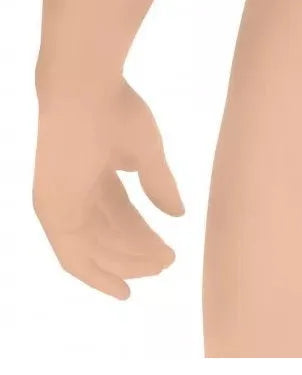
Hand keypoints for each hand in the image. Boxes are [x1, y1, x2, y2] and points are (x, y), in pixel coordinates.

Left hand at [33, 78, 182, 298]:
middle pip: (109, 233)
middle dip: (139, 250)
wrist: (83, 89)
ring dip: (127, 262)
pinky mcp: (51, 210)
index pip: (119, 215)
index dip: (141, 235)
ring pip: (94, 249)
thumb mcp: (145, 153)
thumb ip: (159, 184)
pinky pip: (73, 255)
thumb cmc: (114, 109)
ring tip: (163, 266)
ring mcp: (60, 203)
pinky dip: (99, 273)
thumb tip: (178, 215)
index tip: (167, 252)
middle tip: (171, 261)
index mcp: (94, 174)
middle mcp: (74, 194)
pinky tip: (124, 284)